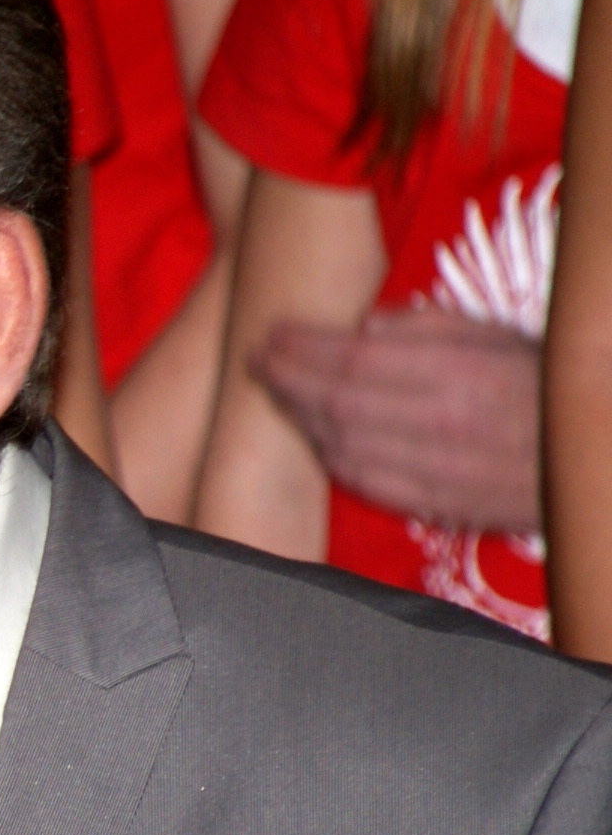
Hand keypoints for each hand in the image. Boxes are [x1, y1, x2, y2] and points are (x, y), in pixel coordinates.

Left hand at [254, 308, 542, 532]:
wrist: (595, 455)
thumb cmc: (546, 383)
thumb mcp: (499, 337)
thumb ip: (429, 329)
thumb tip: (362, 329)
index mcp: (459, 376)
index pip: (353, 361)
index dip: (303, 348)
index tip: (272, 333)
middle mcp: (442, 426)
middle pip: (335, 403)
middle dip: (286, 379)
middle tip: (257, 359)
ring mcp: (438, 472)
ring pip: (341, 445)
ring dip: (299, 417)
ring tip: (275, 391)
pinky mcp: (440, 506)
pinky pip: (365, 481)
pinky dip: (330, 456)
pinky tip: (313, 435)